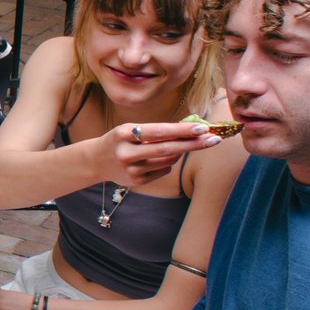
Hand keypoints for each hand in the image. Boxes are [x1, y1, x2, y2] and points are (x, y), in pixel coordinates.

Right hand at [99, 120, 219, 188]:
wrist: (96, 161)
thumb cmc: (119, 140)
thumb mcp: (130, 130)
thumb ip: (156, 131)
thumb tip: (190, 130)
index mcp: (124, 134)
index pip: (160, 132)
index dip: (183, 130)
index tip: (203, 127)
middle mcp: (127, 153)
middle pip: (167, 149)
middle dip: (193, 144)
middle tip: (214, 139)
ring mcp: (131, 170)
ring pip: (168, 160)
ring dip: (179, 152)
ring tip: (177, 145)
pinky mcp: (136, 182)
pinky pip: (163, 170)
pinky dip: (167, 163)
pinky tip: (154, 159)